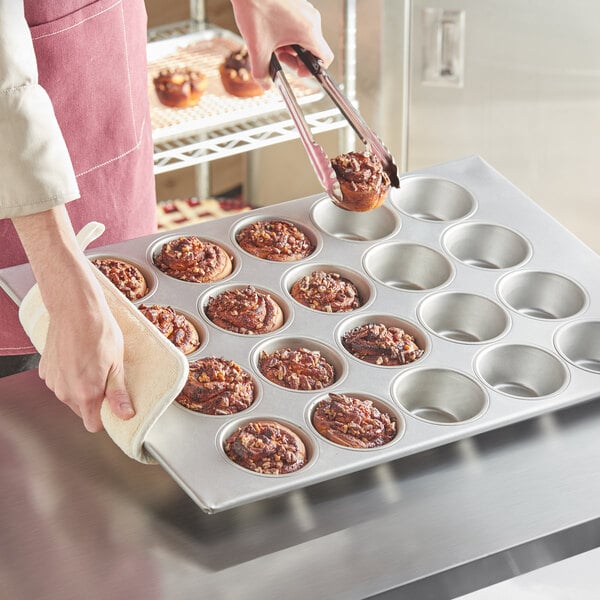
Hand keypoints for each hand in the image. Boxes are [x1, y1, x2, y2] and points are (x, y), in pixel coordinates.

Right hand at [13, 206, 134, 431]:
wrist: (75, 308)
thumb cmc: (99, 332)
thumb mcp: (117, 363)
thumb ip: (118, 393)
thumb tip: (125, 415)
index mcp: (85, 394)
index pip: (93, 425)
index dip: (106, 416)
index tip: (114, 405)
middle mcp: (64, 392)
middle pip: (82, 410)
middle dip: (95, 400)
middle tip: (107, 376)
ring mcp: (53, 381)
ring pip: (70, 396)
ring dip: (81, 387)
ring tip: (93, 363)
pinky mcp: (45, 369)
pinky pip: (60, 381)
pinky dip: (69, 375)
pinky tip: (78, 357)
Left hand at [230, 0, 333, 80]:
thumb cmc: (255, 7)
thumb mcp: (257, 48)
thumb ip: (261, 71)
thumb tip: (265, 84)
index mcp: (308, 31)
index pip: (326, 58)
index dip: (314, 70)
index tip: (299, 72)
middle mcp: (311, 20)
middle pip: (313, 49)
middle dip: (296, 59)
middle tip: (281, 58)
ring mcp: (305, 11)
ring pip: (304, 38)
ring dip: (290, 47)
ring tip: (273, 46)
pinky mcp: (297, 6)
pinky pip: (298, 26)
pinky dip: (287, 35)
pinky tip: (272, 35)